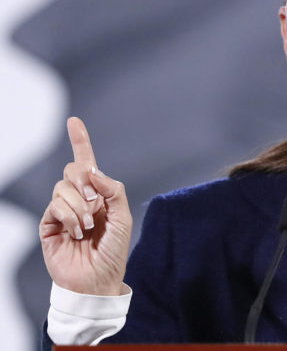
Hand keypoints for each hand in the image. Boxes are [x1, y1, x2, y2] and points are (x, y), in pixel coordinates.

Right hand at [39, 117, 132, 295]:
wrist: (97, 279)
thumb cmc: (113, 250)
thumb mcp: (123, 217)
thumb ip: (114, 190)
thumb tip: (94, 171)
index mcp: (98, 193)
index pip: (87, 162)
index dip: (80, 141)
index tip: (73, 121)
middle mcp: (79, 197)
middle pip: (74, 169)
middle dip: (85, 180)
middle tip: (95, 202)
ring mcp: (62, 210)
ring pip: (63, 187)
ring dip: (80, 206)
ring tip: (89, 227)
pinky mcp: (49, 224)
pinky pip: (55, 206)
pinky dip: (70, 217)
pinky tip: (77, 233)